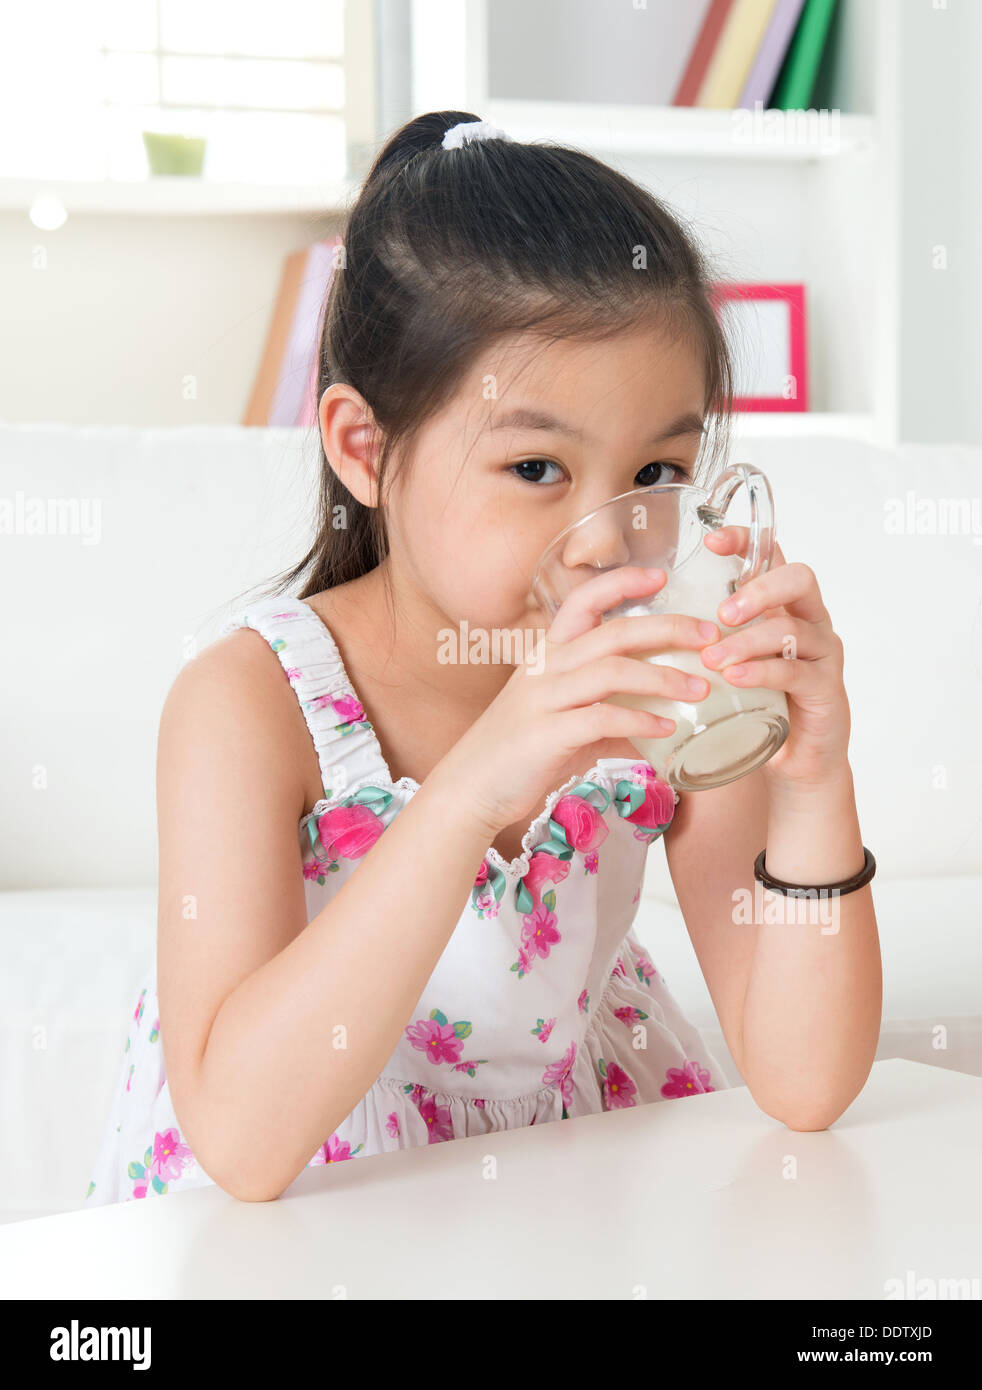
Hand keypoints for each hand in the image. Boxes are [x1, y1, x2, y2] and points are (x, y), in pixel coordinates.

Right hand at [437, 566, 720, 834]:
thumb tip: (659, 716)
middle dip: (668, 628)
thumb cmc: (520, 752)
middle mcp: (545, 667)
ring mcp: (544, 698)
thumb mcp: (561, 718)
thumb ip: (604, 708)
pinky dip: (641, 719)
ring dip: (664, 677)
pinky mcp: (548, 734)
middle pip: (614, 632)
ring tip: (701, 687)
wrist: (470, 788)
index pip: (583, 600)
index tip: (662, 575)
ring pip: (613, 670)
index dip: (622, 582)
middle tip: (711, 635)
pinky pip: (603, 717)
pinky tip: (668, 728)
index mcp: (546, 653)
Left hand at [698, 527, 851, 787]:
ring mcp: (822, 654)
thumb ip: (697, 638)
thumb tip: (634, 621)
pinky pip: (797, 672)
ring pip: (793, 629)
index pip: (771, 556)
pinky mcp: (826, 689)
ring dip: (748, 640)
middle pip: (799, 580)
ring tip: (713, 658)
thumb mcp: (725, 663)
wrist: (794, 762)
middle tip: (723, 612)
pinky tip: (736, 678)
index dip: (745, 540)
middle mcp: (808, 620)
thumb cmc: (752, 705)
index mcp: (781, 606)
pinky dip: (763, 672)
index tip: (711, 542)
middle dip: (758, 589)